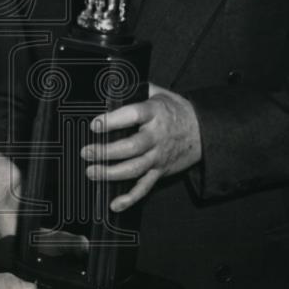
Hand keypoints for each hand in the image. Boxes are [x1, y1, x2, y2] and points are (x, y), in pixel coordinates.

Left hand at [82, 84, 201, 210]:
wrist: (202, 131)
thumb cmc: (176, 111)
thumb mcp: (160, 93)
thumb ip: (138, 89)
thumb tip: (115, 84)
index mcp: (155, 113)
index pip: (133, 116)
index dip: (113, 121)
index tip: (95, 124)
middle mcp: (156, 137)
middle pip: (131, 147)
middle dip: (106, 152)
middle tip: (86, 152)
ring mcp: (158, 156)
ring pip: (134, 168)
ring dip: (111, 173)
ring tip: (91, 172)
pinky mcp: (160, 171)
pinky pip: (145, 187)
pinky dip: (130, 198)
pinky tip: (115, 204)